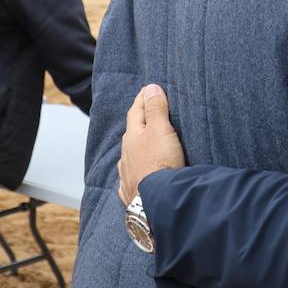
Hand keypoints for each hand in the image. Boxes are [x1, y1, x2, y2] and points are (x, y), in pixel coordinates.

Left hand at [117, 84, 185, 205]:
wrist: (156, 200)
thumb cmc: (159, 163)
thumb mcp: (161, 130)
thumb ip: (156, 109)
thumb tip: (150, 88)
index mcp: (132, 136)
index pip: (136, 112)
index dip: (143, 99)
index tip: (148, 89)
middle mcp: (126, 154)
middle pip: (131, 133)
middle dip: (139, 121)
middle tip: (146, 112)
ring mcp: (127, 173)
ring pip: (128, 155)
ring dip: (135, 146)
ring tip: (142, 143)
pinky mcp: (132, 191)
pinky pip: (130, 176)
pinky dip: (133, 170)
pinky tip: (134, 173)